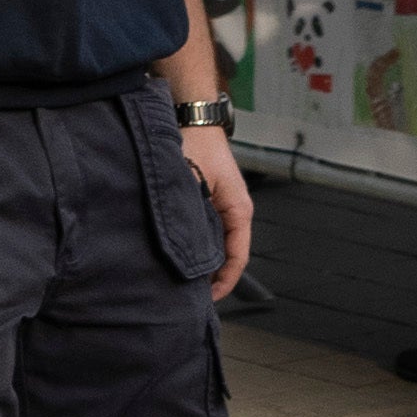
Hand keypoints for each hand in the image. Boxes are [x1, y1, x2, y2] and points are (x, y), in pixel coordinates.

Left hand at [182, 105, 253, 298]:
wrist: (190, 118)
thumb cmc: (194, 144)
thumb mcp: (193, 183)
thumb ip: (192, 217)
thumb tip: (187, 250)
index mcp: (238, 209)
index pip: (237, 256)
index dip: (224, 282)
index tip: (207, 298)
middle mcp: (233, 211)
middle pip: (227, 255)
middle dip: (210, 277)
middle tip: (188, 296)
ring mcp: (221, 207)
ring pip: (216, 245)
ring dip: (202, 262)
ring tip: (181, 280)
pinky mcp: (208, 203)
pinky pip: (206, 233)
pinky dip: (196, 247)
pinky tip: (177, 254)